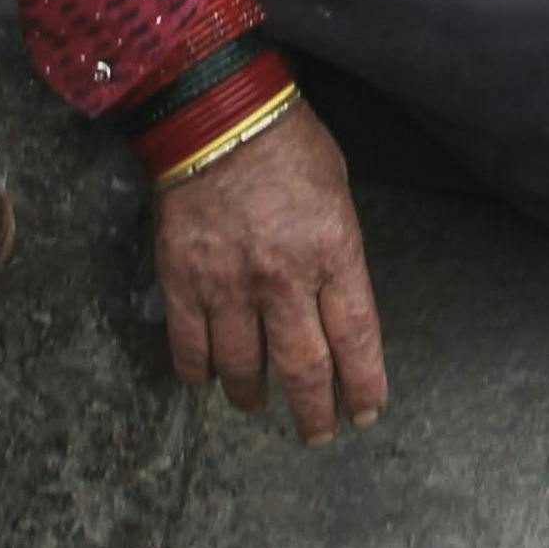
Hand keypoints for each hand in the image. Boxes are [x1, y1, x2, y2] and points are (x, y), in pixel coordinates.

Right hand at [153, 96, 387, 439]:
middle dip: (315, 411)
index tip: (366, 412)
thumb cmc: (287, 144)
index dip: (363, 384)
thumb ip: (337, 253)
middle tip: (318, 434)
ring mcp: (229, 284)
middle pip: (305, 368)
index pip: (356, 339)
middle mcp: (284, 279)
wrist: (215, 113)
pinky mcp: (182, 280)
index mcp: (333, 252)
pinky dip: (198, 372)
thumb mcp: (337, 194)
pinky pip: (190, 345)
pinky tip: (207, 380)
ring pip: (243, 367)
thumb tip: (333, 304)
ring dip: (253, 397)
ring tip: (257, 406)